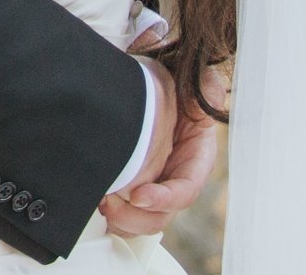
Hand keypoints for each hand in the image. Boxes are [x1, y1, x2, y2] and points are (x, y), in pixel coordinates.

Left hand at [99, 54, 224, 238]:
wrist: (150, 86)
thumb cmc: (174, 86)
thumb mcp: (195, 84)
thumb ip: (206, 88)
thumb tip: (211, 87)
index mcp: (196, 159)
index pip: (185, 191)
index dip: (164, 199)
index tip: (138, 197)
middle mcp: (175, 179)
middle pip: (160, 216)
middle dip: (134, 216)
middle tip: (109, 203)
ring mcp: (153, 186)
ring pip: (141, 221)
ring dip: (121, 220)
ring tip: (101, 203)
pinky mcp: (131, 187)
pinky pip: (124, 214)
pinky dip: (111, 216)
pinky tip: (94, 204)